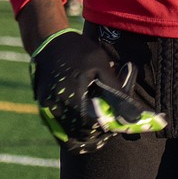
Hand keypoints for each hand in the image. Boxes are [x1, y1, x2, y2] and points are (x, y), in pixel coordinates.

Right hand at [30, 29, 166, 152]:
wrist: (50, 41)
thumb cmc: (78, 51)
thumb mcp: (101, 66)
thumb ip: (117, 93)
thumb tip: (133, 116)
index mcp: (72, 98)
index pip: (92, 128)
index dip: (105, 129)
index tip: (114, 123)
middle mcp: (56, 108)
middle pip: (79, 136)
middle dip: (96, 134)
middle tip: (107, 125)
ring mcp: (47, 110)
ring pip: (67, 136)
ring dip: (83, 135)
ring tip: (97, 124)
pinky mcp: (43, 109)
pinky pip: (58, 130)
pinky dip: (71, 132)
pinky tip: (83, 123)